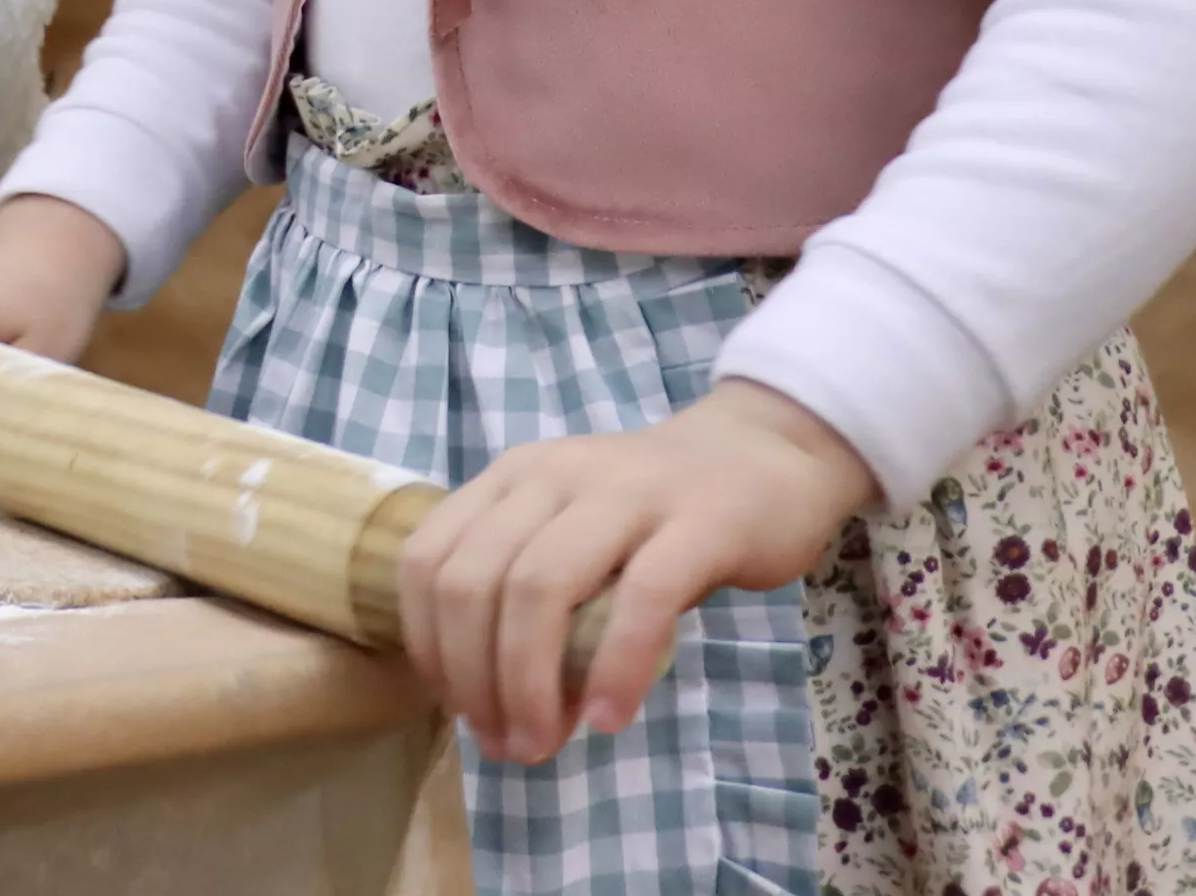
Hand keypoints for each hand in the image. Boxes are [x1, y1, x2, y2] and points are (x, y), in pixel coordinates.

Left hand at [401, 377, 875, 764]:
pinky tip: (609, 718)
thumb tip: (494, 703)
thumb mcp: (573, 530)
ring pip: (539, 588)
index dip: (429, 645)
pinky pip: (641, 599)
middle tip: (505, 745)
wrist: (766, 451)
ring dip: (529, 683)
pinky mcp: (697, 523)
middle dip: (476, 680)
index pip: (429, 559)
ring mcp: (624, 493)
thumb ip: (531, 595)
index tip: (457, 709)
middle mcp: (554, 475)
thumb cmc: (658, 510)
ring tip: (542, 742)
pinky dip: (615, 666)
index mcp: (512, 478)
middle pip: (475, 583)